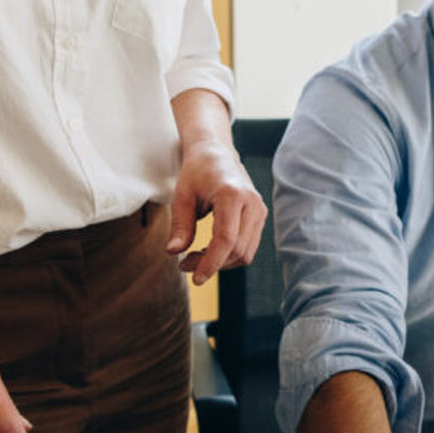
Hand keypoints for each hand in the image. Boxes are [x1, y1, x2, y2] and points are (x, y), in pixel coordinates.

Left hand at [166, 139, 267, 284]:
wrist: (216, 154)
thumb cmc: (196, 173)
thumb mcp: (181, 196)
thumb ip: (180, 225)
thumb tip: (173, 251)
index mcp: (232, 194)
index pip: (226, 239)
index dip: (211, 262)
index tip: (195, 278)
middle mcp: (251, 202)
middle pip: (237, 249)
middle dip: (211, 264)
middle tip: (184, 264)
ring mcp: (259, 209)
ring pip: (246, 252)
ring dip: (221, 263)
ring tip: (195, 256)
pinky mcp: (260, 216)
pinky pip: (249, 247)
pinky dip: (229, 255)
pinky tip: (210, 250)